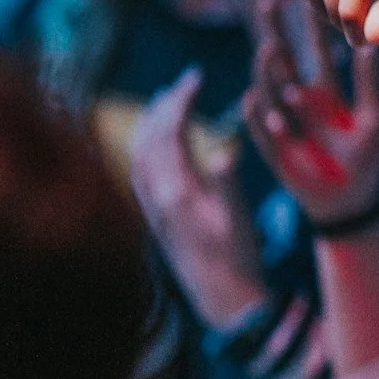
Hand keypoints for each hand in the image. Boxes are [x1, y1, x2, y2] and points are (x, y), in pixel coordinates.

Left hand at [129, 66, 267, 328]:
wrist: (222, 302)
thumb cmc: (238, 259)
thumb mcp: (239, 218)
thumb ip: (227, 181)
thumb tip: (224, 149)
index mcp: (177, 192)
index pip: (171, 133)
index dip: (181, 101)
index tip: (196, 77)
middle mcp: (157, 198)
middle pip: (149, 139)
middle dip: (164, 106)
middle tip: (183, 83)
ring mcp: (152, 210)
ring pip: (138, 155)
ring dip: (149, 124)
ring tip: (164, 103)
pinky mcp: (154, 220)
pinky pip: (139, 173)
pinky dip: (145, 148)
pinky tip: (155, 146)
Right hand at [243, 0, 378, 223]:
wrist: (352, 202)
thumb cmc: (367, 159)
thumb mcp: (375, 119)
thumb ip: (371, 83)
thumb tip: (373, 42)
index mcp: (325, 91)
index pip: (314, 52)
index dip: (308, 27)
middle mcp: (299, 102)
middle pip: (283, 61)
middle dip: (275, 31)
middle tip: (268, 1)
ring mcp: (284, 124)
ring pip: (269, 90)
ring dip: (269, 71)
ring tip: (272, 48)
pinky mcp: (275, 151)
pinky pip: (262, 133)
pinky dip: (259, 118)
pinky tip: (258, 101)